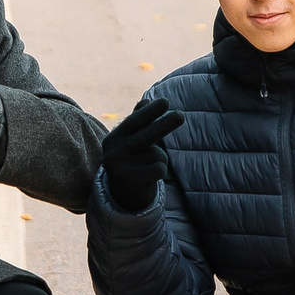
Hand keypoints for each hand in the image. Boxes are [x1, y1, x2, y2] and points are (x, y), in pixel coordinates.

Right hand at [99, 97, 183, 212]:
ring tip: (149, 165)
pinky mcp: (131, 181)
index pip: (134, 121)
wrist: (121, 194)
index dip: (150, 111)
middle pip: (146, 136)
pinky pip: (159, 169)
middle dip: (165, 124)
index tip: (165, 102)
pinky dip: (161, 171)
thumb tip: (146, 100)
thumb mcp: (130, 141)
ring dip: (160, 158)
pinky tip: (151, 176)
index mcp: (114, 138)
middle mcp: (115, 151)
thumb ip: (138, 121)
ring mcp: (121, 167)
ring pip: (156, 154)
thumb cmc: (130, 160)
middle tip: (180, 115)